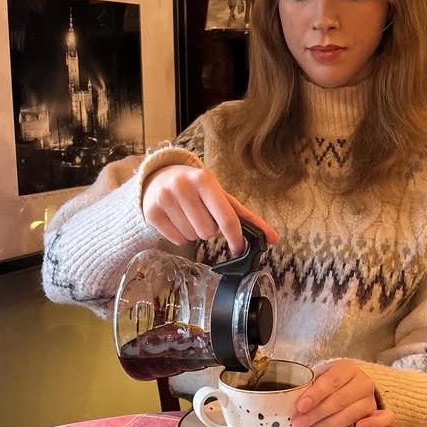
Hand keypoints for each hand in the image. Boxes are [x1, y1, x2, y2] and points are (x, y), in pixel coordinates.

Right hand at [142, 165, 279, 254]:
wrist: (160, 177)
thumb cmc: (198, 189)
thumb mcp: (222, 197)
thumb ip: (248, 218)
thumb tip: (274, 238)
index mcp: (205, 180)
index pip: (226, 217)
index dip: (235, 237)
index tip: (238, 249)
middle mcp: (183, 186)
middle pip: (207, 232)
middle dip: (208, 229)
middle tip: (202, 215)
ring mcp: (164, 198)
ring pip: (191, 236)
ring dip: (193, 232)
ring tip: (188, 215)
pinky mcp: (151, 212)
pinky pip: (175, 240)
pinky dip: (179, 236)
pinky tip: (176, 220)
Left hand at [294, 360, 392, 426]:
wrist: (357, 384)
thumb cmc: (333, 382)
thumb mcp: (322, 377)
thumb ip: (311, 386)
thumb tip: (293, 404)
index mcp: (347, 368)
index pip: (331, 381)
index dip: (315, 394)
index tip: (300, 406)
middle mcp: (363, 382)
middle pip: (339, 400)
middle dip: (316, 414)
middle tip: (298, 424)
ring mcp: (372, 398)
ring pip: (352, 414)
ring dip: (328, 426)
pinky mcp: (379, 413)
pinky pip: (383, 419)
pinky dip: (374, 424)